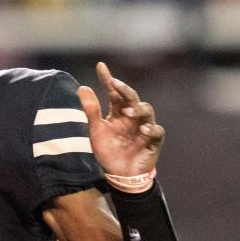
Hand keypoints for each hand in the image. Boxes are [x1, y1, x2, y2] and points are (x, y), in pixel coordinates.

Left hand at [77, 62, 163, 176]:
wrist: (119, 174)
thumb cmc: (109, 150)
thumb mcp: (96, 130)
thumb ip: (91, 110)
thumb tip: (82, 87)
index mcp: (118, 112)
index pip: (114, 92)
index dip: (108, 79)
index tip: (100, 66)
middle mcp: (132, 116)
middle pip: (132, 98)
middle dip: (125, 90)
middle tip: (115, 84)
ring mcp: (144, 127)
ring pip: (147, 111)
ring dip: (138, 109)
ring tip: (128, 111)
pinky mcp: (153, 141)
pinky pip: (157, 132)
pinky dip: (151, 129)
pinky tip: (144, 129)